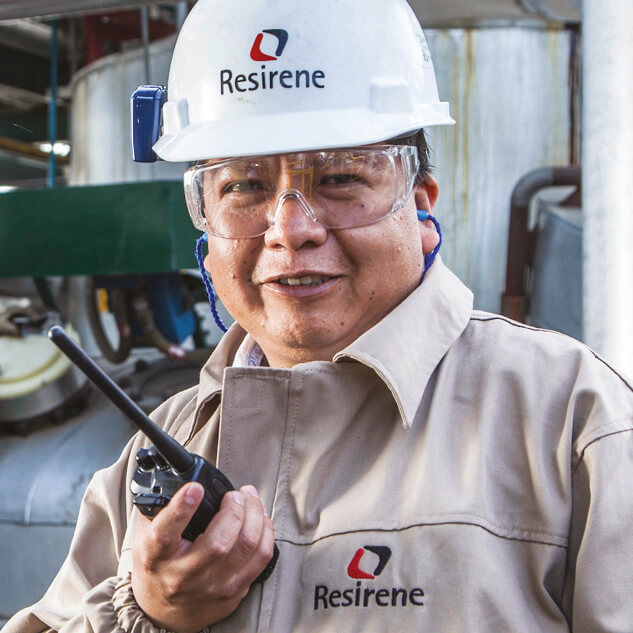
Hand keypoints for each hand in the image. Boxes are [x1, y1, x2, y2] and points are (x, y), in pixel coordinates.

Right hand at [131, 482, 274, 632]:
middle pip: (220, 542)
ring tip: (250, 500)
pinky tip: (260, 520)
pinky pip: (261, 558)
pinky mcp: (233, 593)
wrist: (162, 614)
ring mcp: (212, 588)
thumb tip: (175, 478)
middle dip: (235, 509)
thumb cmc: (157, 567)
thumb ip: (158, 508)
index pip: (166, 533)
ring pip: (247, 547)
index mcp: (156, 557)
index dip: (182, 508)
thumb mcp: (144, 538)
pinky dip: (265, 532)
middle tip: (235, 494)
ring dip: (255, 515)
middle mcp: (184, 576)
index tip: (195, 488)